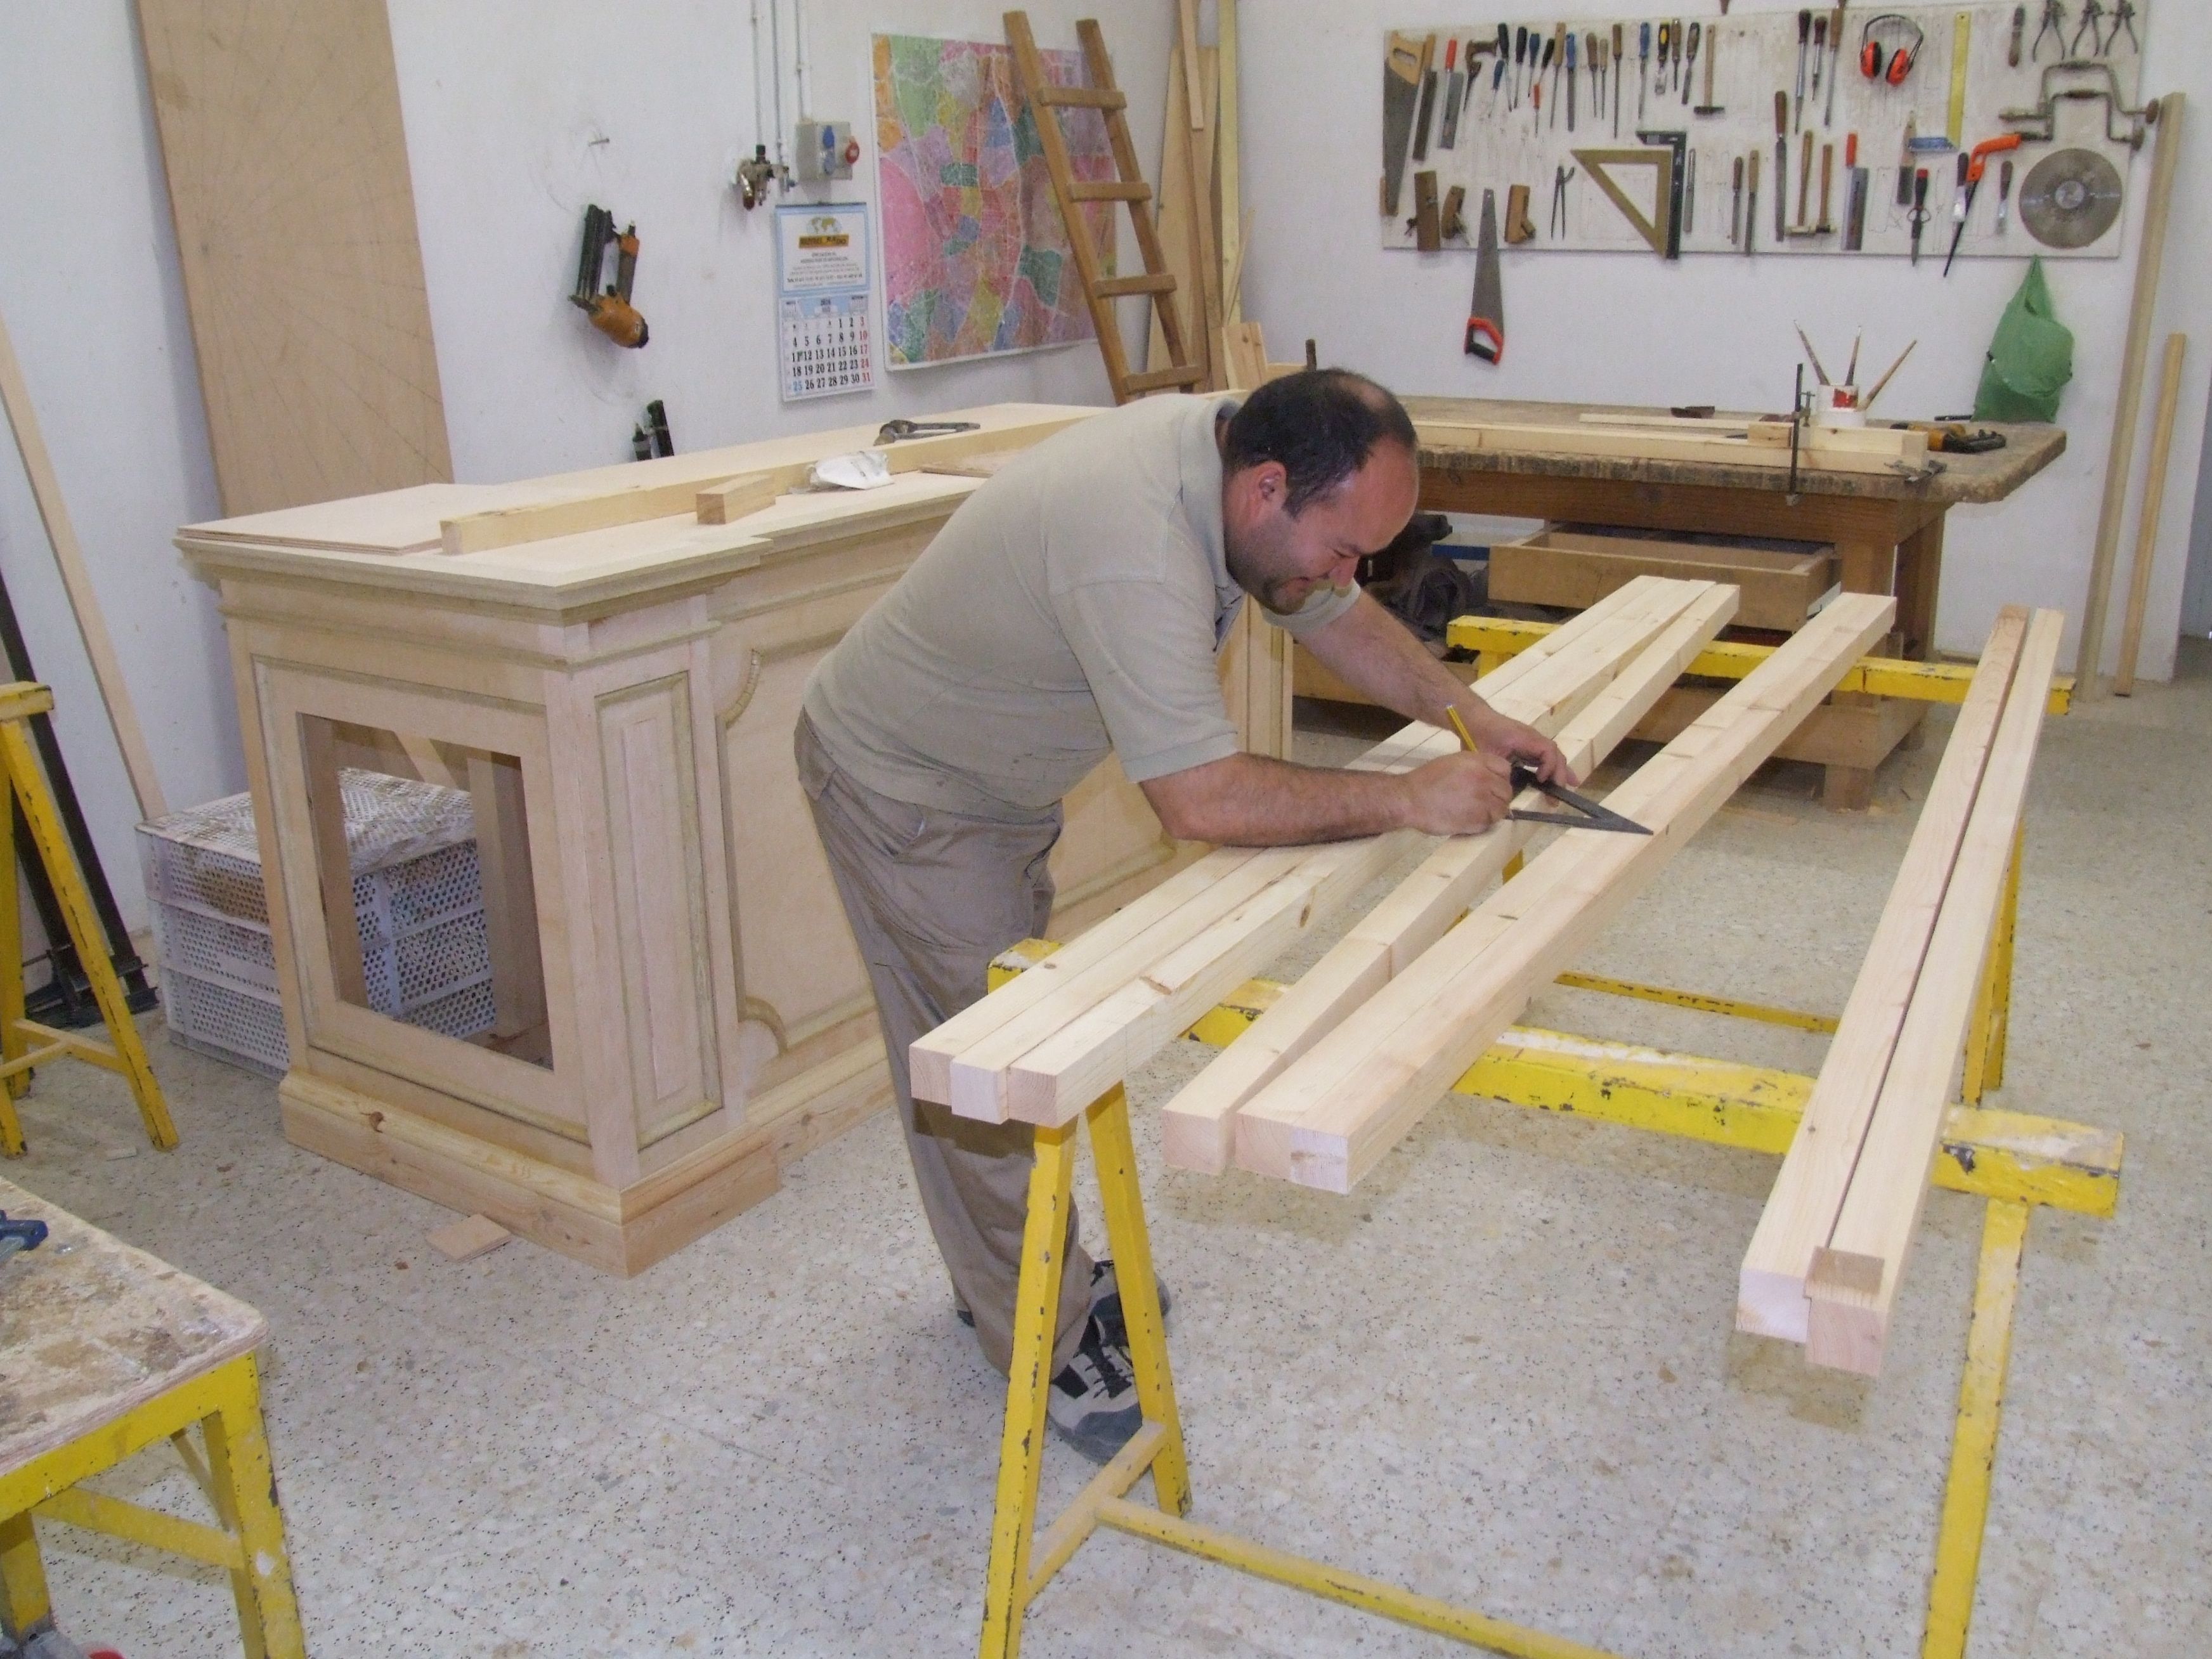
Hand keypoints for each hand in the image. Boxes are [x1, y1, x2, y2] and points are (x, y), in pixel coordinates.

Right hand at [1401, 750, 1514, 834]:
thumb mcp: (1454, 762)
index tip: (1492, 785)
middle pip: (1506, 791)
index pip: (1505, 769)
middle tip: (1483, 801)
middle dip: (1497, 797)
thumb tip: (1491, 777)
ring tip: (1476, 812)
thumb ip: (1476, 767)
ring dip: (1492, 812)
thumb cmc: (1427, 779)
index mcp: (1478, 762)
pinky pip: (1490, 823)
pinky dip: (1482, 823)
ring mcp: (1482, 801)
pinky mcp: (1477, 820)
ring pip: (1501, 809)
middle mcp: (1484, 779)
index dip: (1499, 778)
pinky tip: (1468, 819)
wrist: (1410, 798)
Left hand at [1458, 704, 1578, 787]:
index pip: (1547, 749)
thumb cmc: (1478, 735)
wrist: (1474, 719)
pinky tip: (1558, 780)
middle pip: (1554, 754)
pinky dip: (1553, 767)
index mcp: (1524, 737)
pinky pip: (1546, 756)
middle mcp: (1533, 738)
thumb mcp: (1486, 753)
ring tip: (1570, 786)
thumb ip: (1498, 768)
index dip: (1549, 765)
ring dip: (1561, 771)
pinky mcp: (1529, 746)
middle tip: (1557, 796)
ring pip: (1553, 755)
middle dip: (1559, 774)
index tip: (1541, 781)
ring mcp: (1533, 742)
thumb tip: (1508, 788)